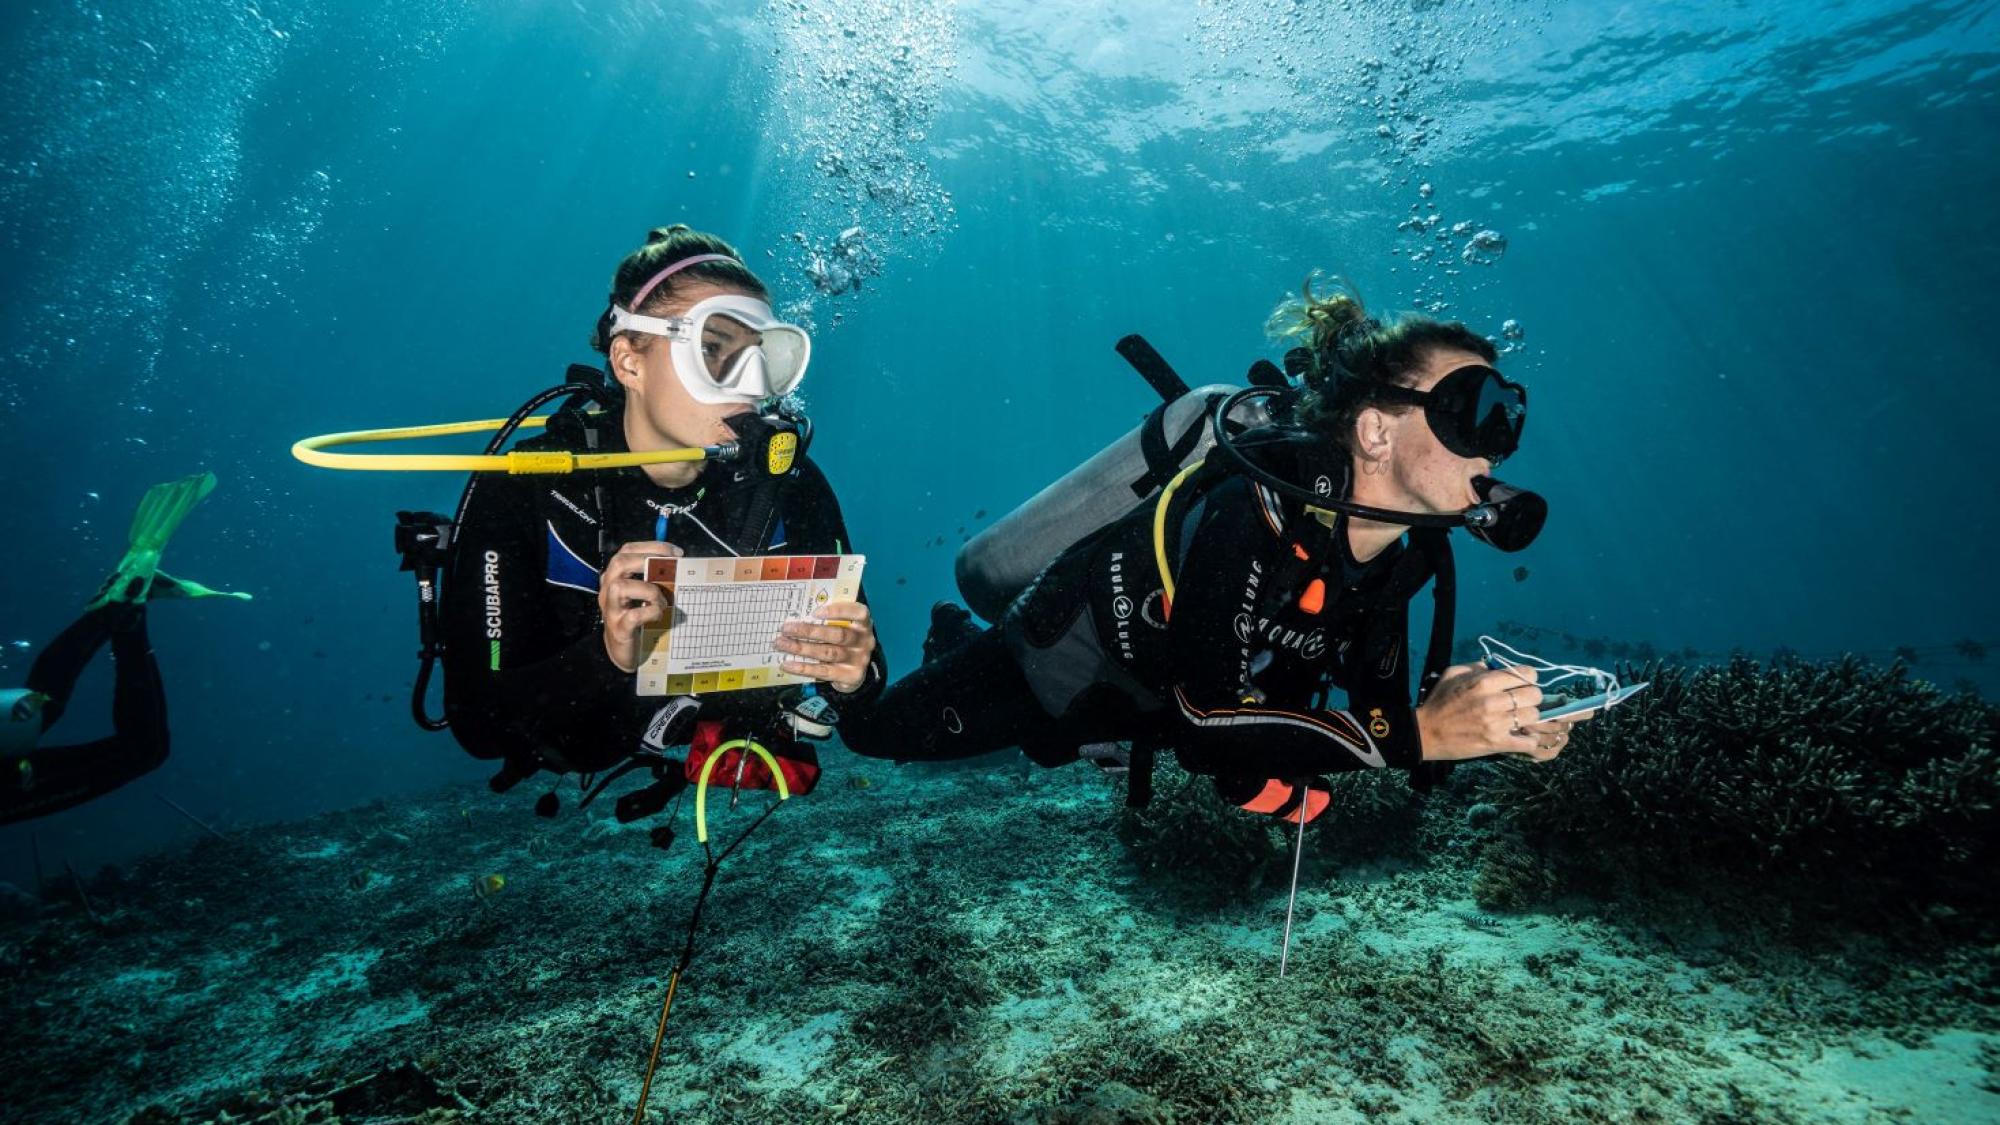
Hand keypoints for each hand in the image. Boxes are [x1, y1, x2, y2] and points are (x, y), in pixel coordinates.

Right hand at [600, 541, 681, 672]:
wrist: (624, 650)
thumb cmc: (639, 617)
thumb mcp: (645, 594)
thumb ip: (656, 577)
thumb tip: (680, 563)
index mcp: (615, 577)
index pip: (627, 551)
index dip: (652, 547)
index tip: (676, 553)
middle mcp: (608, 589)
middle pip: (619, 562)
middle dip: (648, 560)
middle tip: (670, 569)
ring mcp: (611, 609)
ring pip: (620, 587)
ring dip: (649, 590)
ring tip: (662, 600)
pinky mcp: (619, 629)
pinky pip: (633, 615)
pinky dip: (651, 612)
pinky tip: (659, 615)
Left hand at [774, 600, 877, 693]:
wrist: (855, 672)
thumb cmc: (843, 643)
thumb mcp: (842, 628)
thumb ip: (828, 621)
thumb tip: (797, 616)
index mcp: (863, 624)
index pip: (859, 613)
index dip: (838, 611)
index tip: (815, 612)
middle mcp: (864, 641)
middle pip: (838, 635)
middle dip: (809, 631)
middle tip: (786, 628)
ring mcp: (858, 660)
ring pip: (828, 653)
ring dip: (802, 648)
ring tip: (782, 644)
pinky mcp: (850, 677)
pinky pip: (823, 671)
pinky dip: (803, 668)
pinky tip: (787, 664)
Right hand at [1414, 662, 1582, 761]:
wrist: (1425, 733)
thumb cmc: (1439, 702)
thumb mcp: (1452, 674)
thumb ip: (1476, 667)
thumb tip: (1496, 666)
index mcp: (1483, 682)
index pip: (1526, 674)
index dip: (1528, 678)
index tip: (1523, 683)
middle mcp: (1492, 701)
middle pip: (1534, 695)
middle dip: (1531, 697)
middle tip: (1522, 702)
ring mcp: (1496, 724)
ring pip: (1533, 716)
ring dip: (1529, 718)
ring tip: (1519, 719)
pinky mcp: (1496, 743)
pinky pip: (1528, 742)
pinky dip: (1529, 740)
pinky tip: (1522, 736)